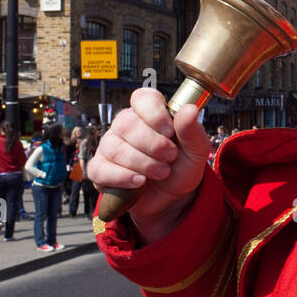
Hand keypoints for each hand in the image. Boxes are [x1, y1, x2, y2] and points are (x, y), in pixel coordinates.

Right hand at [86, 88, 209, 236]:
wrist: (173, 198)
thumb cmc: (182, 168)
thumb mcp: (196, 150)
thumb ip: (193, 130)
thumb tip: (190, 109)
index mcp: (149, 114)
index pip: (142, 98)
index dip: (154, 113)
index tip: (169, 131)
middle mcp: (125, 126)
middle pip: (126, 124)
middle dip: (153, 144)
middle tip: (170, 157)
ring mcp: (110, 147)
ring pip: (115, 147)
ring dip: (143, 163)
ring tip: (162, 173)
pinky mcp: (100, 170)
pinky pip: (101, 169)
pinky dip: (123, 177)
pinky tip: (140, 182)